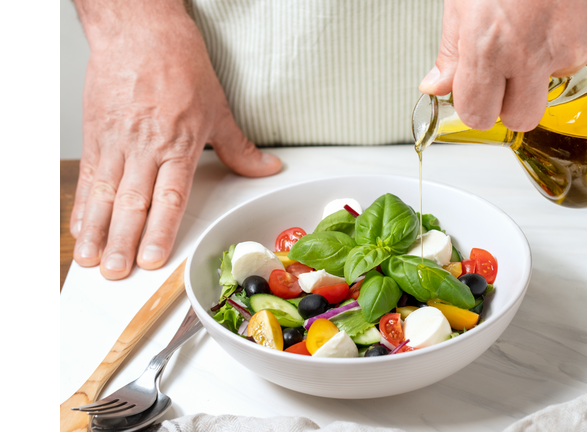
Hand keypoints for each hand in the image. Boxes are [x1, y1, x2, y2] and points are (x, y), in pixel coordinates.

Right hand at [71, 0, 281, 279]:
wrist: (140, 32)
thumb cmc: (179, 66)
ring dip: (98, 232)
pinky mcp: (96, 134)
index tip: (153, 259)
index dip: (160, 231)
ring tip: (94, 261)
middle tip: (118, 272)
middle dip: (124, 242)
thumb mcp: (218, 108)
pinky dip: (82, 205)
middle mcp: (144, 148)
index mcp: (177, 145)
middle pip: (132, 203)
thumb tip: (268, 168)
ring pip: (104, 195)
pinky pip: (88, 176)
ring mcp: (116, 142)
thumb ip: (240, 148)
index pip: (168, 197)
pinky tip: (80, 228)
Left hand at [419, 0, 586, 130]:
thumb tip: (438, 86)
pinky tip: (565, 12)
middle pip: (521, 119)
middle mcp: (531, 55)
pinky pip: (585, 60)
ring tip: (539, 19)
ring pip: (554, 84)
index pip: (477, 115)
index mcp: (489, 46)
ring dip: (545, 64)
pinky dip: (574, 43)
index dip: (476, 106)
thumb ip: (453, 49)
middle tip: (509, 68)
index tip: (477, 93)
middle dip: (512, 103)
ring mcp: (573, 52)